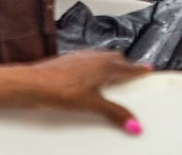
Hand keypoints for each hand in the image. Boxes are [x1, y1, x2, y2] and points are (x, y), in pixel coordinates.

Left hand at [25, 50, 150, 130]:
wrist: (34, 83)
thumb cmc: (59, 89)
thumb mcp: (93, 105)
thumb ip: (115, 114)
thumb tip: (133, 124)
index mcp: (106, 66)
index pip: (129, 68)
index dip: (140, 70)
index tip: (148, 70)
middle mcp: (95, 57)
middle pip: (118, 59)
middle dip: (126, 67)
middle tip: (130, 76)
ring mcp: (82, 57)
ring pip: (103, 58)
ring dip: (110, 66)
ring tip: (110, 79)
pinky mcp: (70, 61)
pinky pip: (89, 61)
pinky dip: (94, 68)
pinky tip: (87, 80)